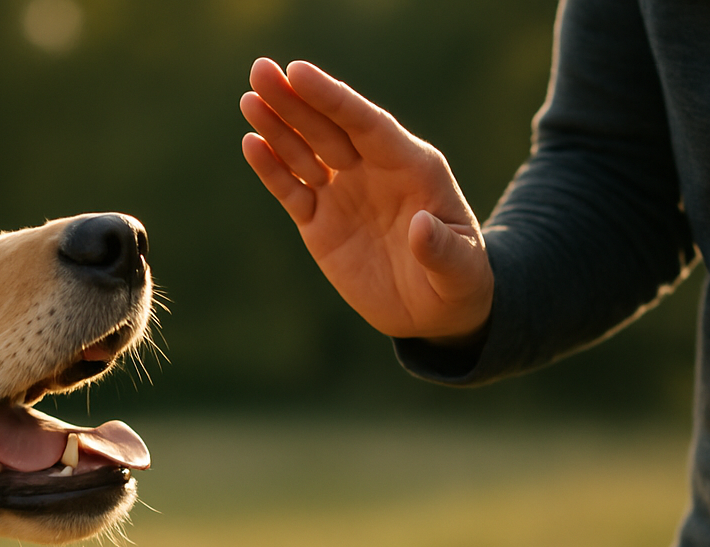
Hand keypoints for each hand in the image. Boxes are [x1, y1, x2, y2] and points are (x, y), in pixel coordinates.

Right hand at [239, 58, 492, 340]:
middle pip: (328, 127)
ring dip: (276, 125)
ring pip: (304, 152)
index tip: (299, 73)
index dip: (332, 98)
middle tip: (261, 70)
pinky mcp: (320, 222)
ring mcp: (343, 194)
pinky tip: (252, 143)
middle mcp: (373, 171)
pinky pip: (291, 189)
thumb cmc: (458, 282)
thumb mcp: (460, 269)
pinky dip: (271, 168)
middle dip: (295, 100)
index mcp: (412, 167)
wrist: (434, 312)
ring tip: (249, 98)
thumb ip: (442, 248)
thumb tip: (421, 227)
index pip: (366, 124)